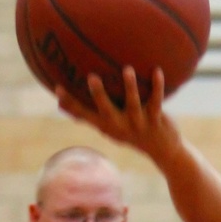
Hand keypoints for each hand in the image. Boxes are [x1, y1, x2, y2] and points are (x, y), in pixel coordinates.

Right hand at [56, 66, 179, 165]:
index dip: (71, 103)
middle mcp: (120, 126)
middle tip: (91, 77)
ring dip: (130, 87)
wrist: (163, 151)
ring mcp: (138, 124)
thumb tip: (59, 104)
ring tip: (127, 69)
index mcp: (106, 126)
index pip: (84, 115)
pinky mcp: (156, 121)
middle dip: (99, 96)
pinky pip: (156, 101)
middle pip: (107, 111)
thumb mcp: (107, 127)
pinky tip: (157, 71)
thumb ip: (86, 115)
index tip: (57, 87)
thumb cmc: (130, 133)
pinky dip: (157, 86)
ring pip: (133, 104)